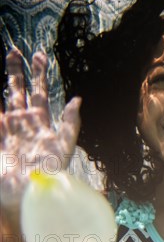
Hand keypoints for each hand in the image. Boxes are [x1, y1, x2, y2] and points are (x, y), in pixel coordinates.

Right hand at [0, 49, 80, 208]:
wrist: (30, 192)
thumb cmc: (51, 172)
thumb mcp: (66, 146)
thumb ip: (71, 123)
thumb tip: (78, 99)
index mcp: (42, 123)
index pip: (41, 93)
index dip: (39, 74)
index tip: (39, 54)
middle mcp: (24, 123)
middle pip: (19, 91)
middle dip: (16, 71)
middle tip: (15, 50)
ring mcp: (9, 130)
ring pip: (5, 99)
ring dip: (4, 81)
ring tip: (4, 59)